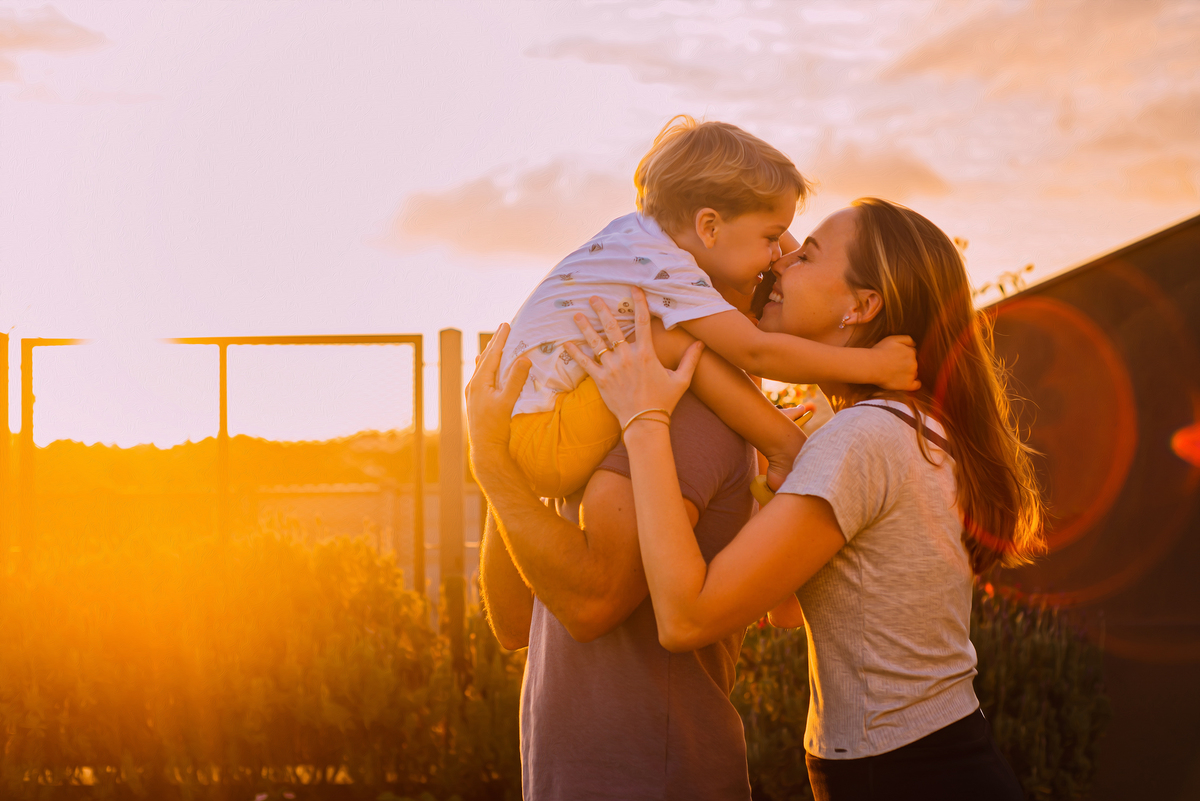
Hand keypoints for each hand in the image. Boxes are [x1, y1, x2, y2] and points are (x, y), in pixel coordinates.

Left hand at [465, 323, 531, 465]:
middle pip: (485, 358)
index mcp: (480, 382)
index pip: (492, 355)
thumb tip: (524, 358)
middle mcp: (474, 385)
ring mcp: (473, 392)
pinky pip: (481, 375)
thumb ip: (516, 380)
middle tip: (503, 327)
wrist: (485, 449)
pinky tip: (486, 365)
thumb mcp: (508, 402)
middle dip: (495, 342)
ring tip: (496, 342)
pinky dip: (487, 365)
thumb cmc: (496, 427)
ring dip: (490, 353)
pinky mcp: (475, 400)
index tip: (506, 325)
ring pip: (482, 366)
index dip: (500, 339)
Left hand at [563, 287, 703, 432]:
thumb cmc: (664, 401)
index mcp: (646, 354)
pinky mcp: (601, 380)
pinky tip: (566, 343)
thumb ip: (690, 359)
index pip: (642, 322)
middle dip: (602, 310)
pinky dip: (575, 353)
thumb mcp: (681, 380)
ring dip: (586, 327)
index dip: (638, 303)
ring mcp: (612, 368)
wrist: (645, 423)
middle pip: (613, 327)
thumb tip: (701, 343)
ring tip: (577, 315)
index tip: (633, 289)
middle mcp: (627, 357)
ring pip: (596, 342)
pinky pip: (586, 363)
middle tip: (593, 297)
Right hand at [872, 334, 920, 391]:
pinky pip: (916, 385)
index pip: (912, 353)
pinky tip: (907, 382)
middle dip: (906, 364)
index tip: (896, 358)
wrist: (871, 365)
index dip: (904, 355)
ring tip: (895, 374)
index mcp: (911, 352)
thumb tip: (915, 344)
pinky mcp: (907, 384)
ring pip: (914, 373)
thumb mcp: (893, 339)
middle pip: (913, 363)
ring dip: (908, 373)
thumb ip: (906, 339)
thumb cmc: (880, 351)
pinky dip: (914, 384)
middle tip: (893, 366)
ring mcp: (911, 374)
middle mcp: (914, 363)